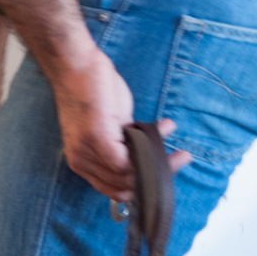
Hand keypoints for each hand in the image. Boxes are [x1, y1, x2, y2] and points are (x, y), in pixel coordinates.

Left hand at [49, 48, 190, 201]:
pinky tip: (164, 130)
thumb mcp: (111, 127)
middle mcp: (81, 161)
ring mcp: (87, 151)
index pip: (115, 190)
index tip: (164, 175)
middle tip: (179, 160)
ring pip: (129, 175)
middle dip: (157, 177)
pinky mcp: (97, 137)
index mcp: (82, 162)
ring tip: (180, 151)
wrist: (76, 65)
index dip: (142, 187)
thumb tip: (149, 158)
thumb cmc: (93, 92)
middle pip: (125, 187)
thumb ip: (125, 146)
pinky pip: (125, 161)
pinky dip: (150, 149)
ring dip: (160, 163)